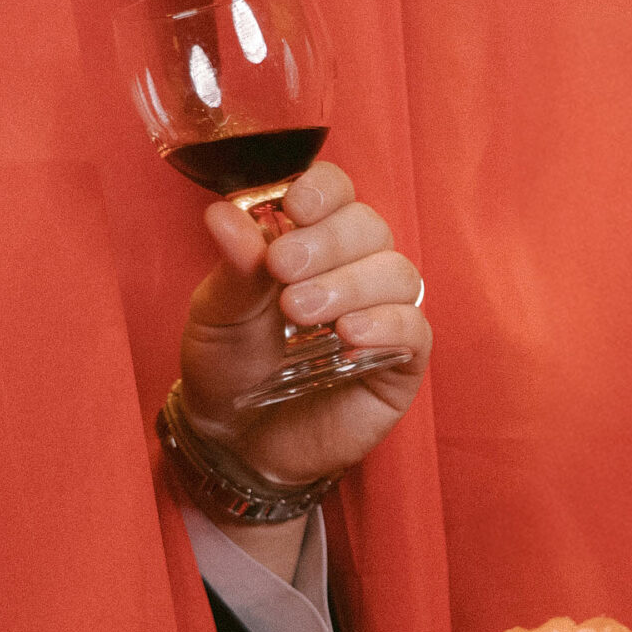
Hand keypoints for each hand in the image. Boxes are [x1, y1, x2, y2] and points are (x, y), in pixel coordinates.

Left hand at [179, 161, 429, 492]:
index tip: (292, 208)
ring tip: (301, 312)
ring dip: (350, 284)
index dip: (323, 191)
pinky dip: (386, 324)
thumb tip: (222, 214)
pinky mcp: (400, 361)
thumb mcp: (217, 313)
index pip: (336, 193)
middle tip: (283, 270)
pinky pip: (414, 328)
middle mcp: (353, 269)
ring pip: (396, 272)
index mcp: (309, 241)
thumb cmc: (227, 367)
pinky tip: (349, 335)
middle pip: (369, 227)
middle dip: (327, 242)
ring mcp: (382, 313)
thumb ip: (233, 266)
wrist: (235, 440)